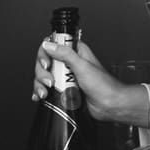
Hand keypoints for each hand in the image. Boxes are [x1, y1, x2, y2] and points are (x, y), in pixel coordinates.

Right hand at [32, 39, 149, 127]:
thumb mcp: (82, 66)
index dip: (45, 53)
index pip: (53, 45)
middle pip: (45, 61)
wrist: (109, 105)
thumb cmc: (103, 86)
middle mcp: (69, 62)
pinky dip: (40, 91)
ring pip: (44, 75)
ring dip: (40, 84)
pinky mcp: (63, 89)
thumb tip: (49, 44)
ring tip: (46, 92)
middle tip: (50, 82)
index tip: (47, 64)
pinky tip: (40, 96)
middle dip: (42, 73)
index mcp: (76, 51)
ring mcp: (65, 77)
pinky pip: (46, 87)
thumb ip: (65, 54)